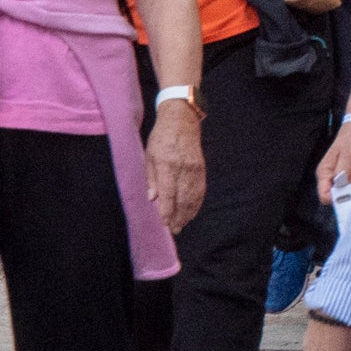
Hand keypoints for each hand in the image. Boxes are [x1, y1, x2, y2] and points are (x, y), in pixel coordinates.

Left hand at [147, 101, 206, 231]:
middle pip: (183, 198)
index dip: (167, 210)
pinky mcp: (202, 168)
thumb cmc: (161, 137)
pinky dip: (197, 203)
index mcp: (167, 164)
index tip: (165, 223)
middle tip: (174, 229)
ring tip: (182, 224)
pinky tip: (192, 211)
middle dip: (179, 216)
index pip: (169, 193)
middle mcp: (183, 168)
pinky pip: (200, 190)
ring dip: (188, 213)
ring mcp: (195, 168)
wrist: (182, 120)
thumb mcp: (149, 155)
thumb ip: (151, 178)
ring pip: (193, 196)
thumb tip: (153, 199)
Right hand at [314, 117, 350, 202]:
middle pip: (332, 195)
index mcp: (324, 170)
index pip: (324, 195)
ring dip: (350, 193)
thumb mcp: (348, 156)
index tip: (348, 200)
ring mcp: (336, 173)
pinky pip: (347, 185)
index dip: (335, 200)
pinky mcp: (345, 172)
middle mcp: (328, 174)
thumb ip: (342, 173)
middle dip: (344, 198)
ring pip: (341, 191)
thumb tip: (339, 188)